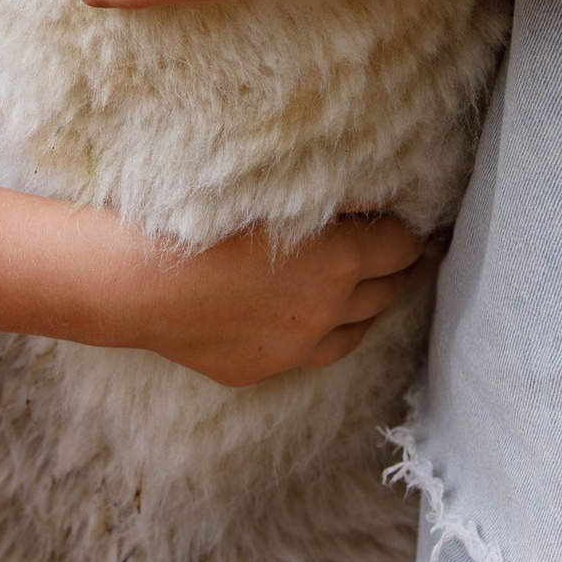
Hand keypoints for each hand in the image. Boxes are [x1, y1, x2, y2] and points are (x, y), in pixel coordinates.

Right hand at [105, 208, 431, 383]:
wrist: (140, 281)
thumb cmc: (206, 217)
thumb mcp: (280, 193)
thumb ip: (336, 197)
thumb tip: (379, 198)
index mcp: (340, 262)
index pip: (401, 245)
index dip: (413, 230)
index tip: (421, 221)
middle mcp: (327, 310)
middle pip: (387, 289)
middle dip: (400, 268)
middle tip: (411, 250)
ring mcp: (295, 347)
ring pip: (357, 330)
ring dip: (371, 304)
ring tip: (379, 286)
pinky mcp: (261, 368)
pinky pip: (312, 352)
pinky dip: (328, 331)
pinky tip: (322, 317)